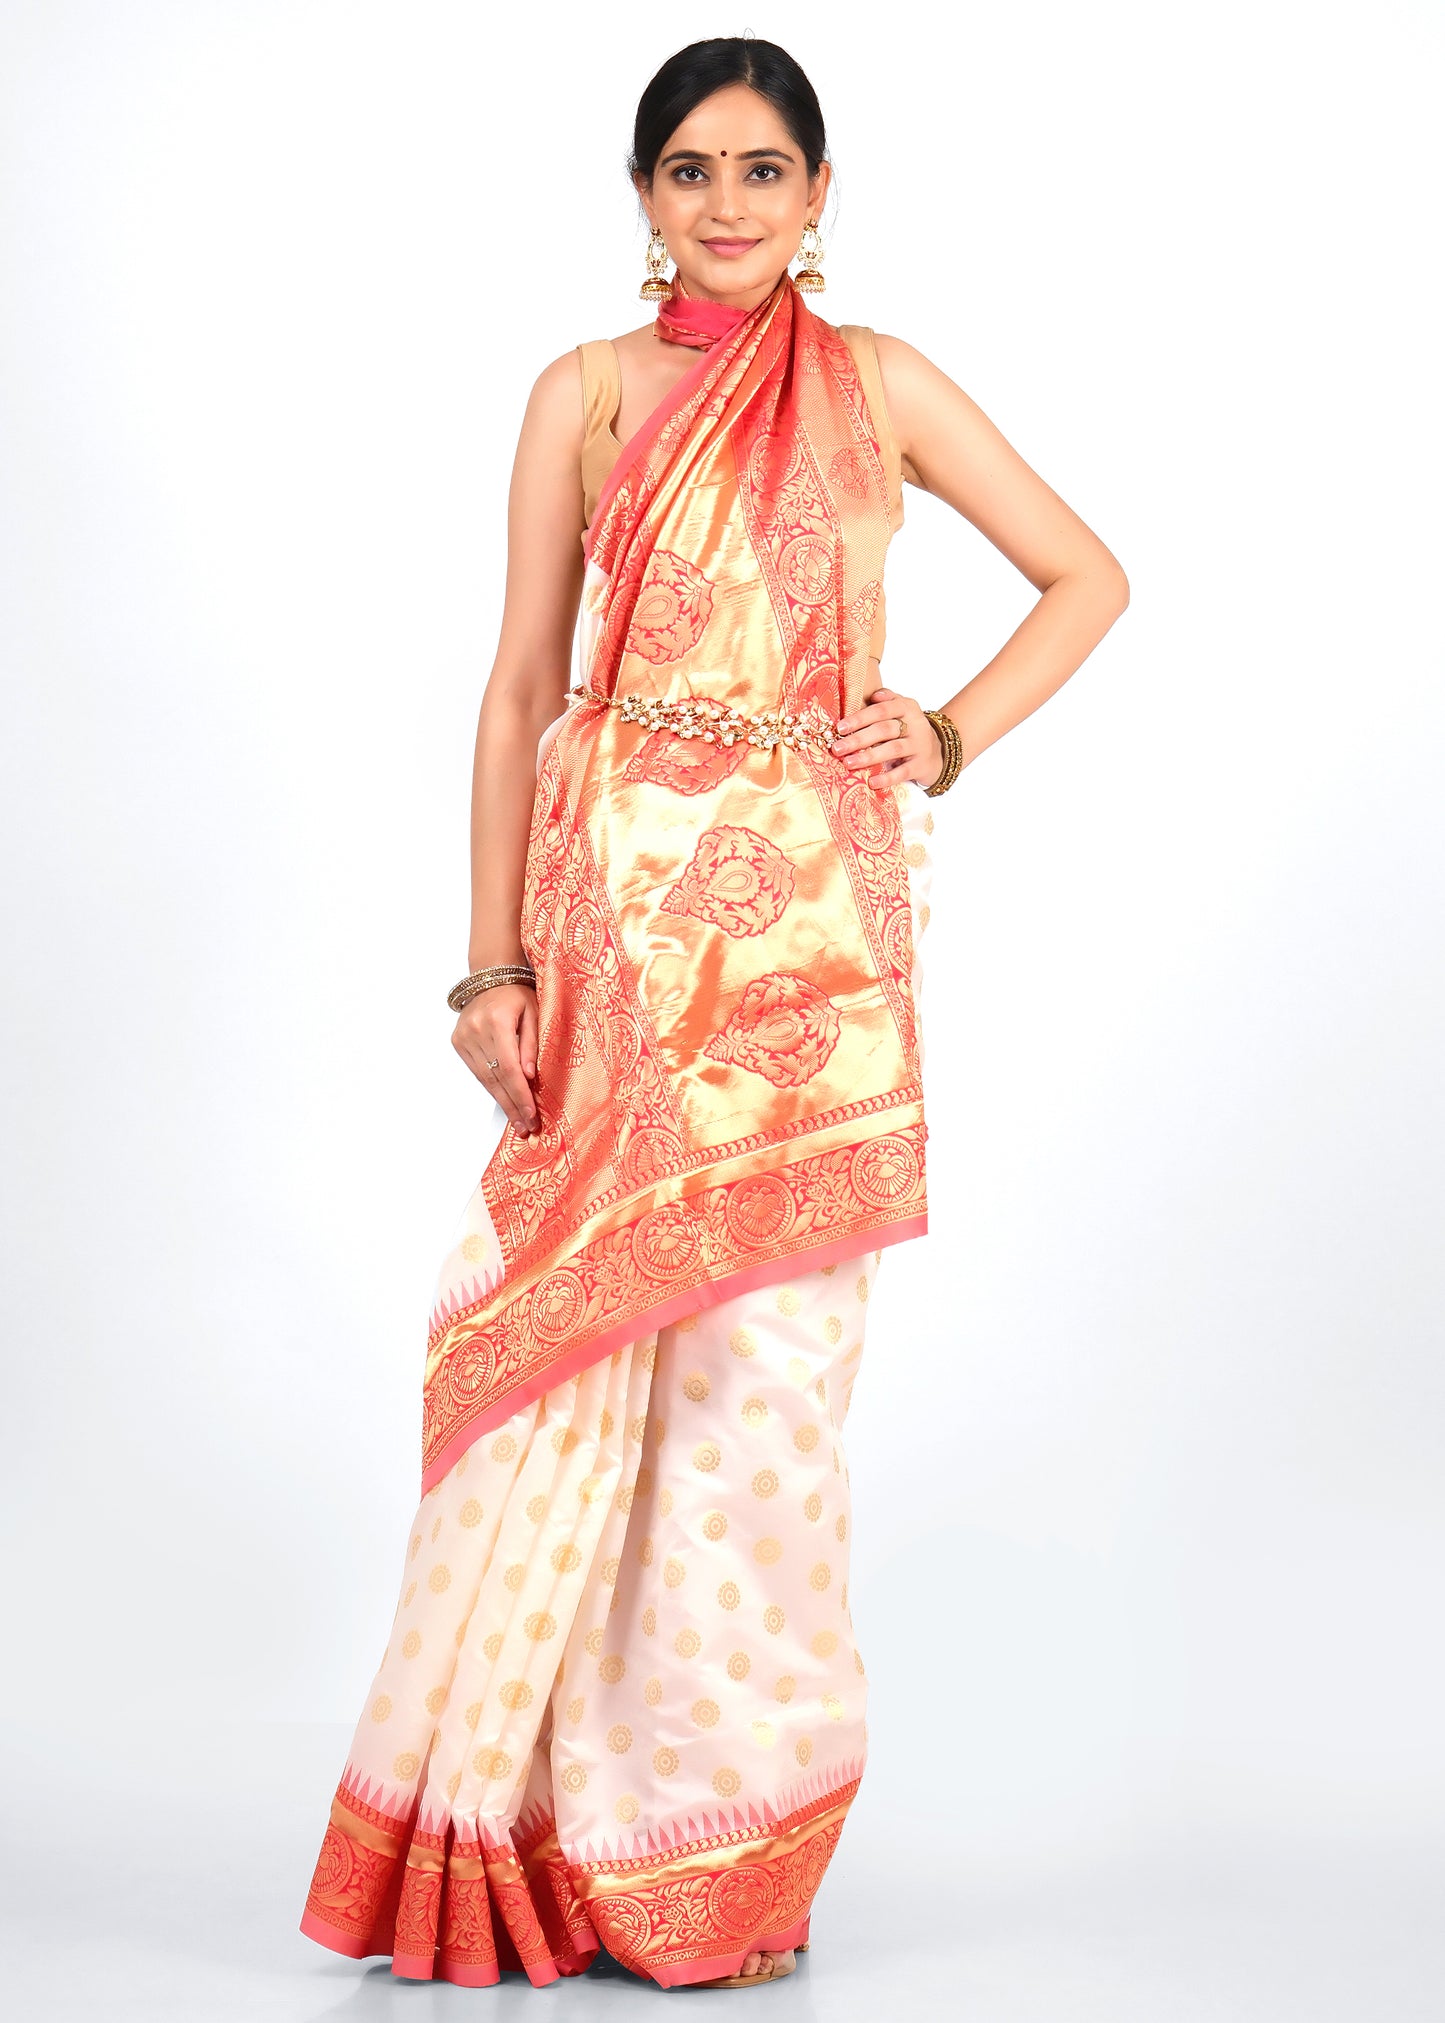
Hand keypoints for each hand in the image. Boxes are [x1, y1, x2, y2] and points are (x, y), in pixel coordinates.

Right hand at [452, 982, 539, 1135]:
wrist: (490, 978)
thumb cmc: (517, 995)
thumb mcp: (535, 1014)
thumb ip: (532, 1044)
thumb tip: (529, 1077)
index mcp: (497, 1021)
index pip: (509, 1067)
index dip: (520, 1094)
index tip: (531, 1115)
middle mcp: (476, 1030)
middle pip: (495, 1077)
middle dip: (512, 1105)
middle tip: (525, 1127)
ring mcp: (463, 1037)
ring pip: (484, 1078)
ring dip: (502, 1101)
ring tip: (517, 1121)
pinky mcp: (458, 1042)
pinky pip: (477, 1071)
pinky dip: (491, 1087)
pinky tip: (504, 1101)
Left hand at [829, 686, 946, 791]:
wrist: (938, 752)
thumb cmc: (908, 730)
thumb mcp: (901, 710)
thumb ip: (886, 700)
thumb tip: (871, 695)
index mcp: (907, 707)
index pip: (882, 710)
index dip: (860, 718)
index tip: (840, 728)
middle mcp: (915, 724)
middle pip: (884, 730)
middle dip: (858, 739)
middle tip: (837, 748)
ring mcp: (920, 746)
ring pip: (893, 749)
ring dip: (869, 757)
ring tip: (848, 763)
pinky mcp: (921, 766)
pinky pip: (903, 772)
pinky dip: (887, 778)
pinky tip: (871, 782)